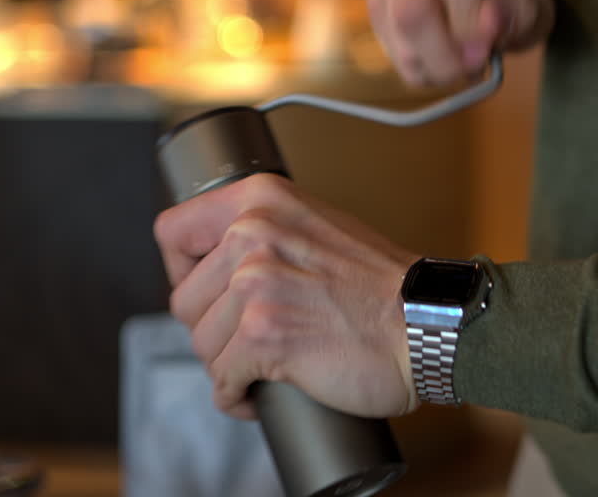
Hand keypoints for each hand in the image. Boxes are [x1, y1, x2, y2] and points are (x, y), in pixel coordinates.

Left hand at [154, 173, 420, 419]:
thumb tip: (214, 261)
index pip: (172, 232)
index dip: (183, 271)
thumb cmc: (382, 286)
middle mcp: (251, 233)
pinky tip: (262, 392)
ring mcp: (255, 283)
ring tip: (268, 363)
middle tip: (254, 339)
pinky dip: (238, 398)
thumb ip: (267, 230)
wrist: (426, 323)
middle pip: (184, 302)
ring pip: (202, 346)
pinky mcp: (262, 334)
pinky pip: (221, 382)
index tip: (207, 293)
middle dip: (214, 331)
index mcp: (260, 200)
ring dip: (230, 366)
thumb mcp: (317, 225)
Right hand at [369, 0, 554, 86]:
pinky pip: (389, 46)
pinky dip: (418, 67)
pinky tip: (442, 59)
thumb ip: (522, 11)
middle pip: (413, 9)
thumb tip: (489, 20)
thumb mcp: (537, 3)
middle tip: (472, 68)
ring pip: (397, 33)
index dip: (468, 21)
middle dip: (444, 56)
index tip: (486, 52)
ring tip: (463, 63)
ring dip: (433, 65)